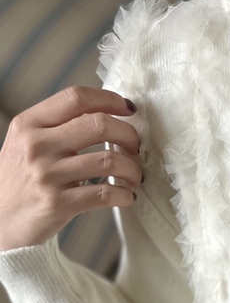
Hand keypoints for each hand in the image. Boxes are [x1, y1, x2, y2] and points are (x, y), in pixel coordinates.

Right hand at [0, 86, 141, 251]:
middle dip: (129, 135)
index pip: (75, 98)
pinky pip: (104, 193)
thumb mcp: (26, 143)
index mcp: (28, 124)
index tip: (128, 108)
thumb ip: (57, 127)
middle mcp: (36, 146)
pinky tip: (127, 197)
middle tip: (136, 146)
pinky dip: (124, 195)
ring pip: (108, 160)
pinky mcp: (58, 204)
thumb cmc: (19, 180)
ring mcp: (47, 175)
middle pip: (98, 124)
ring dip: (132, 168)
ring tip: (135, 176)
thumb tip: (106, 114)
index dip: (109, 99)